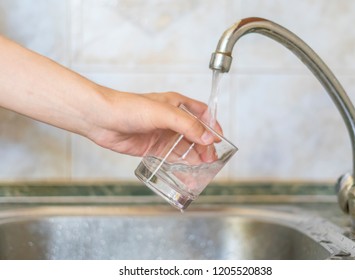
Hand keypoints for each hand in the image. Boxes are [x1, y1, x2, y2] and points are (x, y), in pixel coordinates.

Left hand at [87, 89, 216, 156]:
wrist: (102, 119)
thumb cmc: (129, 107)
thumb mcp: (163, 113)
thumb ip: (187, 125)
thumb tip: (208, 138)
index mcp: (177, 104)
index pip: (202, 113)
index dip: (212, 125)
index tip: (219, 139)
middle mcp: (171, 119)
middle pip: (195, 132)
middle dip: (205, 145)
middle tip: (212, 158)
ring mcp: (162, 133)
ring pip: (184, 146)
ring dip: (195, 155)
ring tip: (204, 167)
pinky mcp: (153, 147)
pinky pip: (171, 156)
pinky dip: (181, 163)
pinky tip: (187, 169)